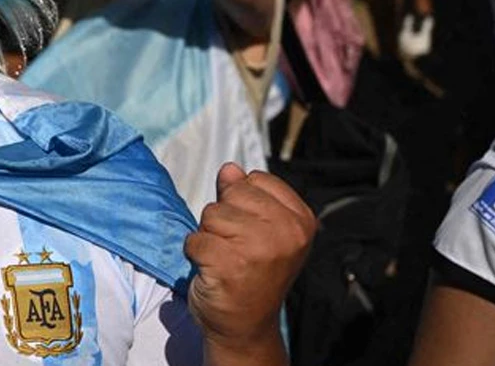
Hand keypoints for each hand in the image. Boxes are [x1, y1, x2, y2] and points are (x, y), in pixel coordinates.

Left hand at [185, 164, 315, 358]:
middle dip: (224, 218)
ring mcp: (260, 249)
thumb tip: (230, 169)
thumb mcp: (258, 230)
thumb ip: (244, 196)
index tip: (252, 232)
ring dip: (210, 237)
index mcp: (300, 220)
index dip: (242, 203)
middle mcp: (286, 233)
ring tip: (226, 260)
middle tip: (236, 248)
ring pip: (211, 215)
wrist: (245, 326)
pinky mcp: (230, 264)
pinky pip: (195, 239)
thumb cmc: (251, 275)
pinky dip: (196, 254)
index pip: (255, 180)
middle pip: (232, 194)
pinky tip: (213, 271)